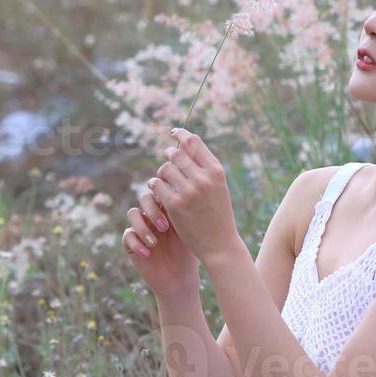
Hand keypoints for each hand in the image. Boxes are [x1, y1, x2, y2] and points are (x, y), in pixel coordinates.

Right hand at [122, 182, 197, 296]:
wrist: (180, 279)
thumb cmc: (189, 255)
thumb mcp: (188, 232)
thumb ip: (184, 212)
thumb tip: (185, 194)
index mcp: (168, 209)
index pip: (162, 192)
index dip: (164, 196)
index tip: (174, 209)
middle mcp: (153, 215)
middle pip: (145, 198)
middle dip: (153, 211)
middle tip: (165, 228)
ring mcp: (141, 228)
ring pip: (133, 213)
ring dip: (143, 226)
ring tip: (154, 243)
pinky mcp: (131, 243)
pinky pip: (127, 235)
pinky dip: (136, 243)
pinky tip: (147, 253)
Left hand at [145, 128, 239, 263]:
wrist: (220, 244)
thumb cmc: (218, 215)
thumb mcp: (218, 187)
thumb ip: (204, 168)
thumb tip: (185, 145)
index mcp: (216, 171)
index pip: (194, 142)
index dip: (181, 134)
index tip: (174, 132)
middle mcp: (203, 178)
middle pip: (177, 153)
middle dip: (170, 154)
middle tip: (168, 159)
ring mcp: (188, 191)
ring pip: (165, 168)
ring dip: (162, 172)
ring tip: (165, 179)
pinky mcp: (175, 205)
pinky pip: (157, 185)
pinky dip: (155, 185)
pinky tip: (158, 190)